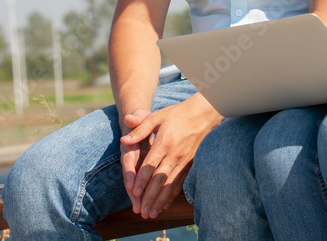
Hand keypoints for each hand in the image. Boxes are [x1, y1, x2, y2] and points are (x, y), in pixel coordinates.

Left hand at [120, 94, 221, 218]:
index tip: (134, 193)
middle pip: (160, 179)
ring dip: (161, 200)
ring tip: (152, 213)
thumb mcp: (157, 116)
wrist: (202, 113)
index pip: (150, 165)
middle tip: (142, 211)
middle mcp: (175, 154)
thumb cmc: (177, 114)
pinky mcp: (191, 163)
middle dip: (151, 196)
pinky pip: (181, 182)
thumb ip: (140, 128)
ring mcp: (184, 160)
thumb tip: (124, 139)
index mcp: (164, 142)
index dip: (142, 180)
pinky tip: (166, 204)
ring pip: (171, 184)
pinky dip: (173, 195)